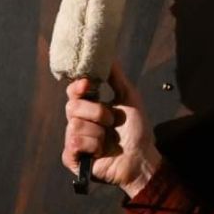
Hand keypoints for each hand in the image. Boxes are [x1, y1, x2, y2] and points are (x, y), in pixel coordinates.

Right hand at [63, 62, 161, 197]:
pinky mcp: (72, 158)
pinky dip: (93, 146)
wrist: (142, 157)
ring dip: (99, 132)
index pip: (73, 93)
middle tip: (112, 121)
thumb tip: (108, 56)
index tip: (89, 84)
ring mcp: (74, 140)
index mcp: (89, 108)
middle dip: (97, 112)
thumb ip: (116, 78)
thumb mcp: (129, 98)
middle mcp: (79, 122)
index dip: (78, 87)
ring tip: (109, 139)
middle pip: (72, 107)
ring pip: (75, 126)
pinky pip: (74, 144)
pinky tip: (101, 151)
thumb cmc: (136, 130)